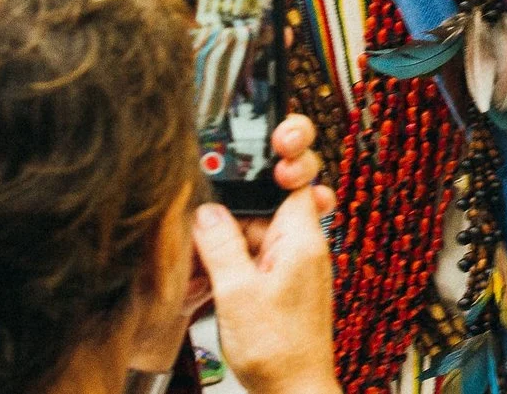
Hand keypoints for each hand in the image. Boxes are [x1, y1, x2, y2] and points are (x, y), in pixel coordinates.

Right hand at [195, 117, 336, 393]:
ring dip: (231, 233)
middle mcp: (304, 246)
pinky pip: (257, 255)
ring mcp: (294, 265)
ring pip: (259, 229)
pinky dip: (233, 257)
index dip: (285, 156)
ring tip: (203, 248)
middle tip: (226, 183)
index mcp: (302, 239)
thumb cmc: (277, 348)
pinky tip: (208, 272)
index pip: (299, 179)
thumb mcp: (236, 293)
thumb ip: (220, 246)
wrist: (294, 389)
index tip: (273, 137)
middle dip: (248, 193)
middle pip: (274, 200)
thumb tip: (205, 211)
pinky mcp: (282, 284)